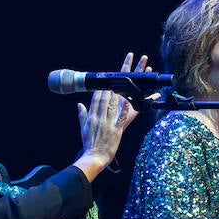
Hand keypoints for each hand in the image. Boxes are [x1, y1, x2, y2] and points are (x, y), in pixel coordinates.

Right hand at [74, 52, 142, 179]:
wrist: (92, 157)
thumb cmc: (88, 143)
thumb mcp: (83, 127)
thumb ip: (82, 114)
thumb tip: (79, 104)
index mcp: (93, 113)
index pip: (100, 93)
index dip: (107, 81)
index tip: (112, 70)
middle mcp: (100, 114)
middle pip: (111, 92)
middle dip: (120, 76)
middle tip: (130, 60)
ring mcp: (108, 121)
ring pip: (118, 100)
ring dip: (128, 86)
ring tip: (138, 74)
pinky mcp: (116, 129)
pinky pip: (123, 116)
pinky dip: (128, 107)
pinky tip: (136, 98)